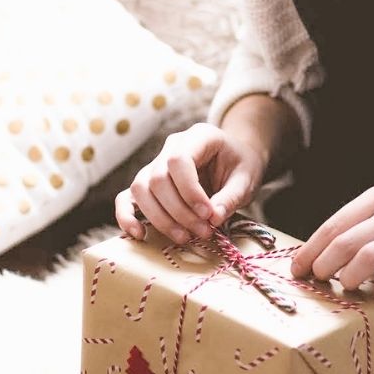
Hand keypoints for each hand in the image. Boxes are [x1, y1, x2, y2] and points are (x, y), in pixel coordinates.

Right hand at [115, 122, 267, 243]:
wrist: (235, 160)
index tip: (208, 214)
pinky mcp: (149, 183)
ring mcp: (156, 163)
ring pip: (141, 189)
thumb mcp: (247, 179)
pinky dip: (127, 216)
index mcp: (199, 136)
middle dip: (179, 212)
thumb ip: (231, 197)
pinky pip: (127, 197)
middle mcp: (172, 146)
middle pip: (158, 178)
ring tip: (185, 237)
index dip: (189, 191)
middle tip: (204, 232)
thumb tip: (213, 218)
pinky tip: (138, 234)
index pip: (179, 160)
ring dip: (161, 219)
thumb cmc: (241, 166)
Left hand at [290, 184, 373, 301]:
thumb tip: (315, 255)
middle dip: (325, 265)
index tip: (298, 266)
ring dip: (350, 277)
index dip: (311, 249)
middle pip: (347, 241)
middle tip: (319, 278)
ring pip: (369, 258)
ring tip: (347, 285)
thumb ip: (355, 227)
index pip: (335, 224)